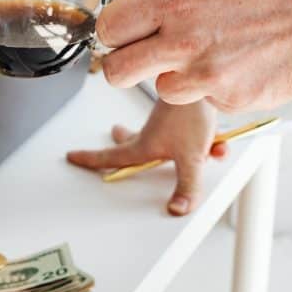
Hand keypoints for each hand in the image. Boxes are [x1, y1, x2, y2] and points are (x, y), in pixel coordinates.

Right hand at [67, 100, 226, 215]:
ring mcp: (167, 124)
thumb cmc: (189, 113)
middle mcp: (153, 134)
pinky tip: (219, 145)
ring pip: (160, 137)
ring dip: (168, 145)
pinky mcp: (184, 116)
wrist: (203, 81)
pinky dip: (204, 142)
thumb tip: (177, 210)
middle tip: (113, 134)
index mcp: (144, 146)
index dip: (90, 159)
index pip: (111, 157)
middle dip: (122, 141)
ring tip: (172, 148)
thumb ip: (187, 186)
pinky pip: (190, 135)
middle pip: (131, 142)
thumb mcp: (191, 157)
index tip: (72, 155)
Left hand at [95, 0, 291, 111]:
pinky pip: (203, 98)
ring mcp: (211, 78)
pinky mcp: (235, 101)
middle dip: (123, 60)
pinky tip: (238, 58)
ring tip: (206, 48)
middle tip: (143, 48)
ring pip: (159, 90)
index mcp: (176, 1)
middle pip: (116, 72)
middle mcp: (187, 43)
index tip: (123, 26)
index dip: (112, 27)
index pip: (109, 28)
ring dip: (171, 73)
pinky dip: (211, 84)